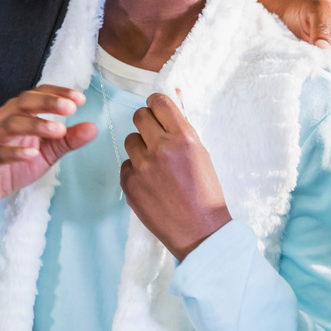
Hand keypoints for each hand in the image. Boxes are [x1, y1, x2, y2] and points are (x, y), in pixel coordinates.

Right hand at [0, 86, 97, 261]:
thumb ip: (67, 140)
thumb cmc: (12, 165)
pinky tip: (32, 154)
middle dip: (48, 103)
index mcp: (18, 113)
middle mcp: (3, 119)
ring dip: (36, 125)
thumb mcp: (45, 152)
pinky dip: (16, 152)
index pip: (37, 94)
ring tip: (58, 130)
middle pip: (24, 103)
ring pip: (12, 124)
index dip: (57, 93)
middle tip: (71, 108)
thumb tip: (93, 127)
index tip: (79, 99)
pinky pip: (0, 152)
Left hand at [120, 92, 230, 260]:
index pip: (159, 102)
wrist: (200, 231)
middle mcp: (161, 148)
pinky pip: (126, 165)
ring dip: (140, 148)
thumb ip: (182, 128)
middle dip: (147, 123)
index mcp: (183, 138)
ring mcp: (142, 167)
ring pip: (130, 140)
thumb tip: (172, 98)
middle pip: (139, 116)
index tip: (156, 110)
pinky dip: (135, 171)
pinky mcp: (129, 184)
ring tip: (156, 166)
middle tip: (155, 137)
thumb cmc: (205, 192)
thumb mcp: (201, 154)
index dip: (156, 104)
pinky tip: (151, 184)